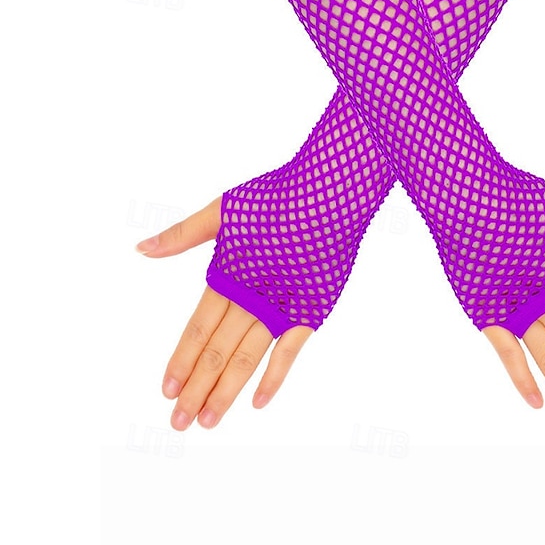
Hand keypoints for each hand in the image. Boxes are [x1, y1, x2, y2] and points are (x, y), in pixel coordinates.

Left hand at [136, 198, 313, 430]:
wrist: (332, 193)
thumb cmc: (279, 196)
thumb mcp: (224, 208)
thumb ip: (182, 234)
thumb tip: (141, 249)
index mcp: (229, 275)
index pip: (198, 328)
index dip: (181, 360)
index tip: (166, 391)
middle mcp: (251, 297)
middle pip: (218, 351)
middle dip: (197, 388)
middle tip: (178, 423)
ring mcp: (283, 306)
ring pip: (248, 357)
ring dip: (226, 391)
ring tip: (208, 422)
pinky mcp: (312, 308)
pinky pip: (290, 350)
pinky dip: (274, 376)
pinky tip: (258, 402)